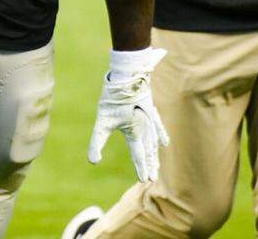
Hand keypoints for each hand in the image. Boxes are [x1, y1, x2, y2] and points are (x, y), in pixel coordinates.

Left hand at [87, 47, 169, 181]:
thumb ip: (96, 143)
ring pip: (154, 141)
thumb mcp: (102, 122)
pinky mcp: (150, 110)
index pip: (139, 155)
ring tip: (156, 166)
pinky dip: (161, 136)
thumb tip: (93, 162)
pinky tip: (164, 143)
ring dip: (155, 155)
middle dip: (150, 165)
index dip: (141, 168)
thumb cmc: (113, 98)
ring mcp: (149, 119)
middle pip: (149, 151)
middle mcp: (145, 128)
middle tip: (153, 178)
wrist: (127, 76)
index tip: (145, 180)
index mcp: (135, 132)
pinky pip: (158, 127)